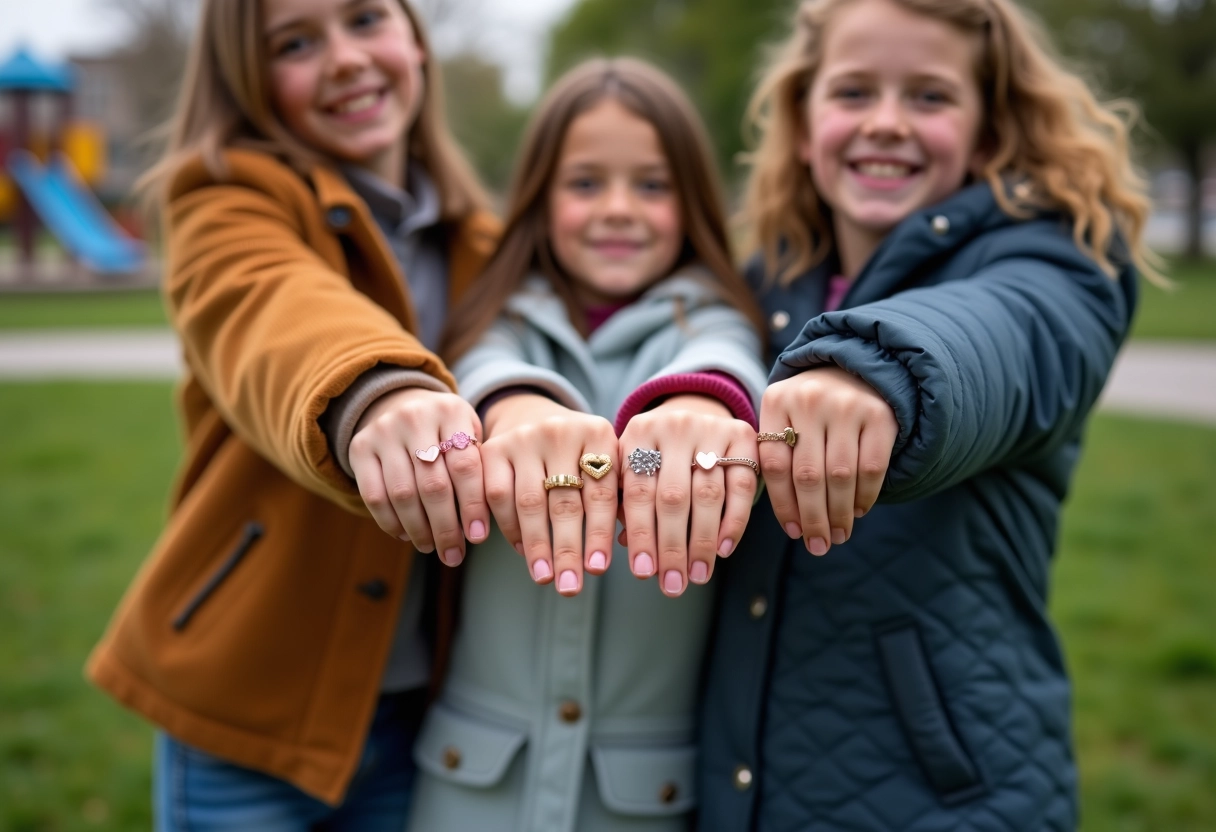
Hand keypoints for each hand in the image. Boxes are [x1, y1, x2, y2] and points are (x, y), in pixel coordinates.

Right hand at [349, 387, 487, 564]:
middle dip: (445, 527)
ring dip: (418, 529)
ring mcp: (384, 430)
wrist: (399, 404)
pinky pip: (374, 495)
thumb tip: (479, 528)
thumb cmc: (445, 433)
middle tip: (453, 555)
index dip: (473, 506)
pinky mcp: (359, 447)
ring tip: (430, 547)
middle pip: (433, 484)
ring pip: (403, 494)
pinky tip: (405, 535)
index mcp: (451, 411)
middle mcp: (416, 416)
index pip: (465, 466)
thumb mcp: (467, 435)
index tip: (478, 537)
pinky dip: (390, 522)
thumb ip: (478, 470)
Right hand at [482, 394, 618, 595]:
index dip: (600, 533)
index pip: (601, 493)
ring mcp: (525, 438)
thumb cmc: (579, 456)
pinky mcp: (493, 448)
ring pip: (530, 502)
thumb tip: (630, 544)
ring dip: (537, 545)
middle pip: (565, 501)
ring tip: (545, 578)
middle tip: (571, 587)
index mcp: (598, 433)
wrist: (532, 419)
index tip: (599, 570)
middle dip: (568, 549)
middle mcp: (561, 431)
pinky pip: (498, 496)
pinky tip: (521, 550)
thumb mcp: (604, 465)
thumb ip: (617, 499)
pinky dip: (509, 526)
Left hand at [618, 395, 758, 596]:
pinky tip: (723, 549)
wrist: (694, 412)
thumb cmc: (657, 455)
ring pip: (708, 495)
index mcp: (638, 433)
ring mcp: (711, 428)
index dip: (641, 535)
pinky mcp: (743, 436)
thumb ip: (628, 504)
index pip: (638, 492)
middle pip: (673, 497)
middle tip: (673, 585)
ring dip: (703, 542)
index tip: (643, 573)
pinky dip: (734, 522)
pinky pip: (742, 486)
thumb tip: (628, 547)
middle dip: (673, 547)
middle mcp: (674, 425)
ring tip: (698, 575)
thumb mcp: (635, 467)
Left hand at [758, 366, 897, 555]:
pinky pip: (871, 468)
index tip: (794, 533)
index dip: (783, 506)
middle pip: (807, 476)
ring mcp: (846, 405)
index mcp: (776, 402)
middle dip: (813, 518)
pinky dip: (865, 496)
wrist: (854, 368)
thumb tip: (792, 523)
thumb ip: (779, 457)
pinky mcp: (880, 415)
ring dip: (840, 514)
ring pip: (840, 476)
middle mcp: (809, 400)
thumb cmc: (810, 409)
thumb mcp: (785, 419)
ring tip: (838, 535)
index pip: (773, 465)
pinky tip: (858, 511)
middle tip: (818, 545)